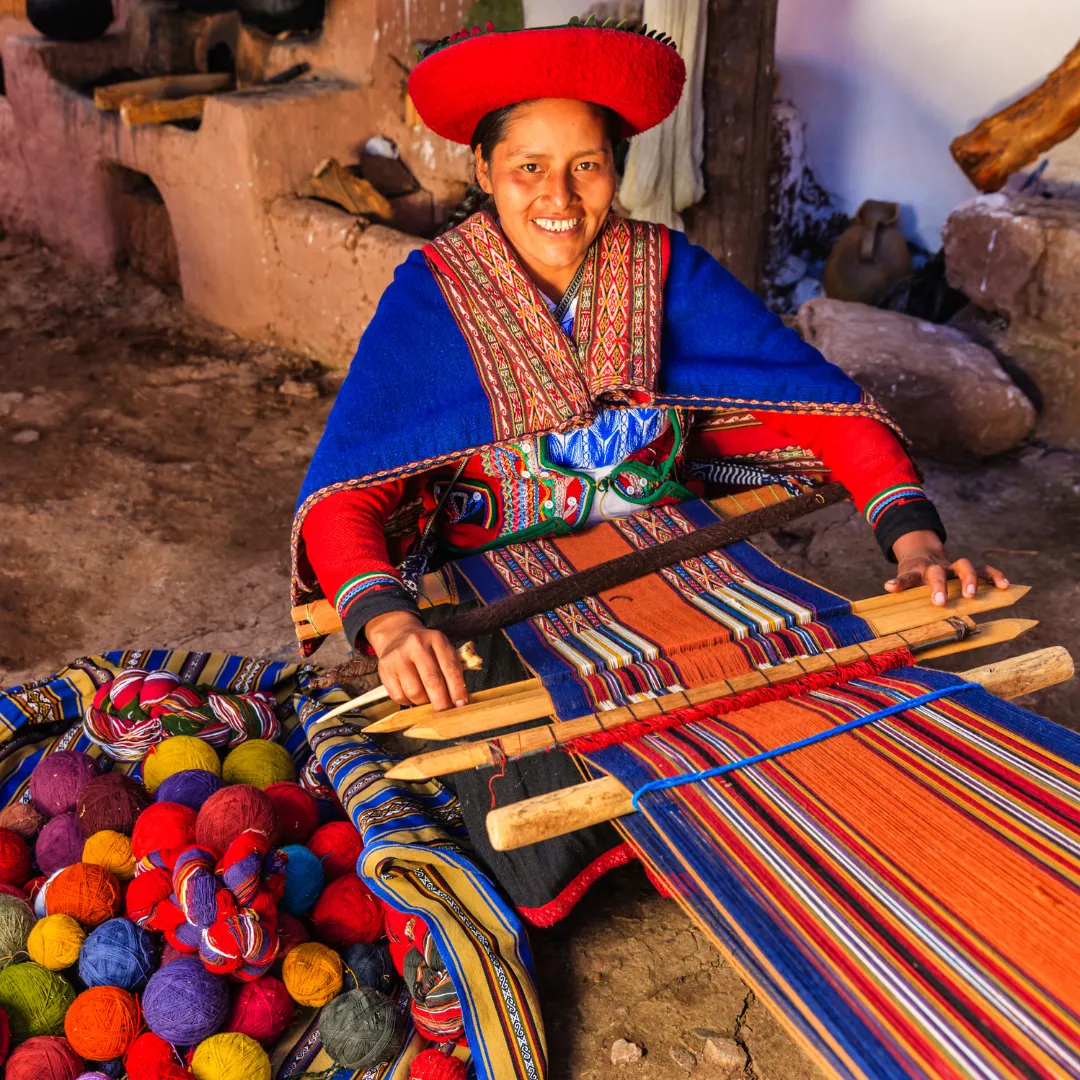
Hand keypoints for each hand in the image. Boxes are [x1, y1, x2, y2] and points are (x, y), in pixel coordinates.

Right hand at [365, 611, 467, 710]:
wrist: (398, 637)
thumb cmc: (426, 649)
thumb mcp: (442, 650)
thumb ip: (452, 670)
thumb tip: (459, 701)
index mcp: (436, 639)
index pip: (450, 668)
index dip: (457, 689)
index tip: (461, 704)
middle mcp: (416, 645)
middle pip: (432, 680)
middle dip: (442, 702)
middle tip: (446, 712)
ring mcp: (398, 657)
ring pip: (414, 692)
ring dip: (424, 702)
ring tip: (427, 699)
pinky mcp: (384, 669)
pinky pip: (399, 696)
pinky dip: (409, 701)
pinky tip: (412, 695)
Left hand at [885, 529, 1008, 605]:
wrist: (921, 554)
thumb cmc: (913, 575)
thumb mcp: (903, 580)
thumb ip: (901, 587)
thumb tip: (888, 590)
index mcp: (915, 572)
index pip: (907, 577)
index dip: (899, 583)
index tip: (890, 587)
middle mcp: (935, 567)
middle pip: (937, 571)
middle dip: (939, 585)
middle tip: (940, 602)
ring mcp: (951, 567)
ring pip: (963, 566)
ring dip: (969, 579)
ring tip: (971, 595)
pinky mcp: (966, 570)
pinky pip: (983, 570)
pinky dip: (994, 576)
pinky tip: (1005, 585)